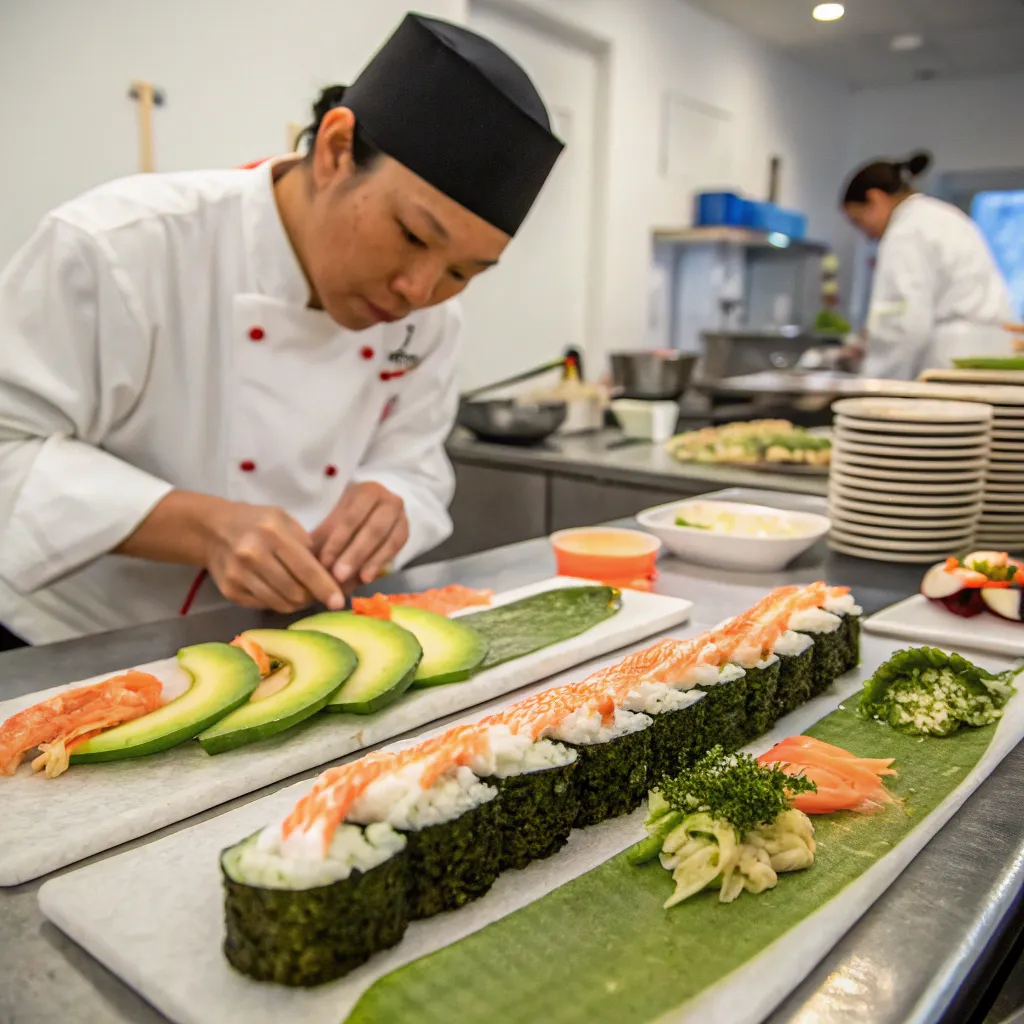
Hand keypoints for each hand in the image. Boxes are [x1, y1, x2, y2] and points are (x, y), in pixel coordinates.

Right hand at [204, 501, 345, 612]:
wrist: (212, 529)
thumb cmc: (257, 522)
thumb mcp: (283, 519)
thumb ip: (305, 542)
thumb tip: (328, 572)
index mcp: (272, 533)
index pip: (306, 568)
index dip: (325, 588)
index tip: (339, 602)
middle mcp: (253, 555)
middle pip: (294, 592)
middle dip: (312, 597)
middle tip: (317, 593)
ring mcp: (239, 575)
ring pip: (280, 604)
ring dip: (296, 603)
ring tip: (300, 593)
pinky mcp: (230, 591)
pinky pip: (264, 606)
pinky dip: (277, 602)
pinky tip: (279, 591)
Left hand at [311, 482, 408, 586]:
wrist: (377, 510)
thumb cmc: (349, 517)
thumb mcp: (334, 522)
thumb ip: (324, 540)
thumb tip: (306, 564)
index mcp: (366, 492)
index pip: (351, 517)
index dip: (337, 541)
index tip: (323, 562)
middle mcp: (387, 500)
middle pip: (373, 529)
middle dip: (355, 554)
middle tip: (339, 576)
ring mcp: (401, 516)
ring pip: (389, 539)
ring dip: (371, 561)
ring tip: (358, 580)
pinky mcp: (406, 531)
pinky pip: (396, 548)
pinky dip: (381, 563)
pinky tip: (367, 578)